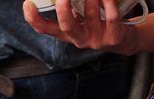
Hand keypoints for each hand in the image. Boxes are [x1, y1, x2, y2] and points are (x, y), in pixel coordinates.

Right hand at [23, 0, 137, 53]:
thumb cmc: (99, 24)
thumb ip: (72, 8)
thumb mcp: (81, 19)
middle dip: (63, 10)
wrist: (125, 40)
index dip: (34, 18)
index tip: (27, 3)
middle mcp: (79, 38)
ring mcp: (96, 39)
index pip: (45, 29)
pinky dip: (110, 4)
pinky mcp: (114, 37)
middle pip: (66, 27)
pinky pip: (112, 18)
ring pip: (91, 17)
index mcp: (67, 34)